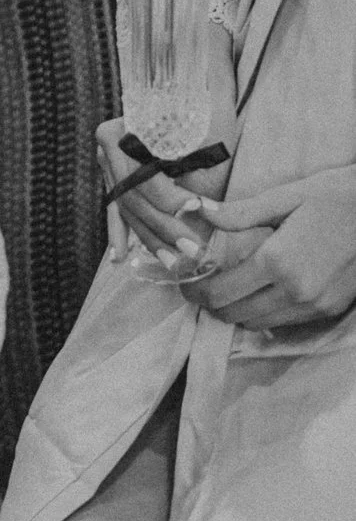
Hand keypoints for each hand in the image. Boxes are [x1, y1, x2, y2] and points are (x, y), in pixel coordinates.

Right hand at [95, 118, 219, 276]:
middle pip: (132, 198)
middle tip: (193, 247)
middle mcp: (108, 150)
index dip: (166, 196)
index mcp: (119, 133)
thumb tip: (205, 211)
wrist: (191, 80)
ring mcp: (110, 164)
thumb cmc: (201, 103)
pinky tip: (120, 256)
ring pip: (127, 209)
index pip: (139, 176)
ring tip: (173, 262)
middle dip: (162, 227)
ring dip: (149, 238)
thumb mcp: (203, 129)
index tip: (197, 207)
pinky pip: (116, 209)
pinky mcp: (117, 177)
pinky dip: (120, 232)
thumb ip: (199, 167)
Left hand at [183, 165, 355, 331]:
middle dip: (211, 304)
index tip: (185, 282)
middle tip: (200, 287)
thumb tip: (198, 211)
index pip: (220, 292)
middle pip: (234, 314)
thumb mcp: (286, 197)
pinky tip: (258, 291)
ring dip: (236, 311)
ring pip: (257, 324)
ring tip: (227, 288)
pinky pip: (283, 321)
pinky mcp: (329, 309)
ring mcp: (314, 304)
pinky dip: (263, 313)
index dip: (195, 291)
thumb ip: (240, 213)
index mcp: (277, 261)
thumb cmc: (335, 197)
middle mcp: (294, 291)